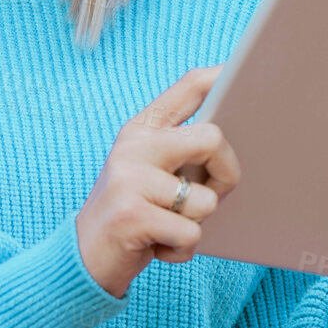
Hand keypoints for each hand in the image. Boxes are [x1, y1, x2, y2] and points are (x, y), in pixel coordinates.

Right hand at [75, 66, 241, 298]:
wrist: (83, 256)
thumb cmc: (132, 212)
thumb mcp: (148, 171)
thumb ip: (182, 149)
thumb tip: (234, 137)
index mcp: (141, 129)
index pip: (189, 88)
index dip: (222, 77)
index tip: (244, 71)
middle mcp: (133, 146)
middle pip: (212, 138)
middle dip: (227, 173)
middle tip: (214, 193)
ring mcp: (129, 179)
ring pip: (205, 199)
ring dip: (196, 224)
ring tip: (167, 226)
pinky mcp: (131, 216)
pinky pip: (190, 233)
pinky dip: (181, 249)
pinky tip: (158, 246)